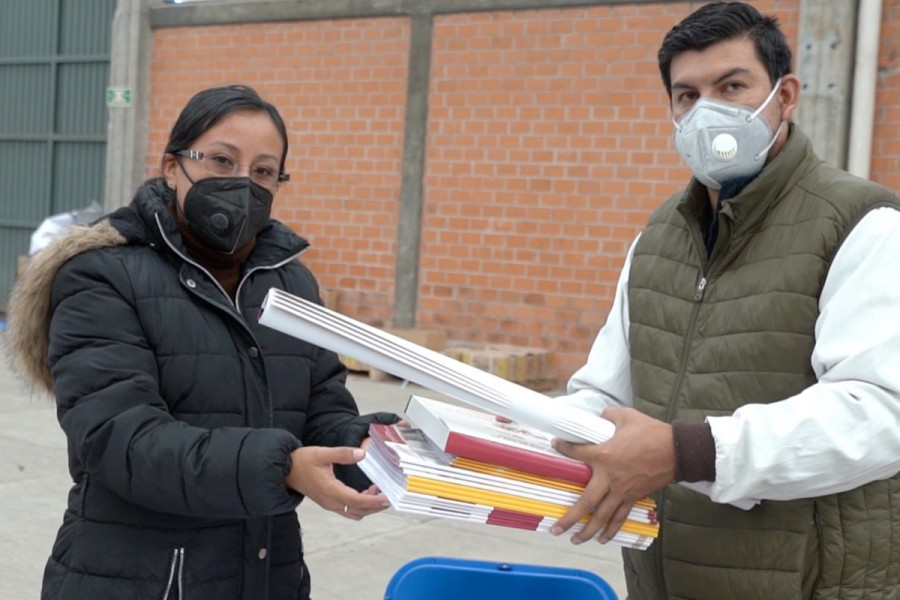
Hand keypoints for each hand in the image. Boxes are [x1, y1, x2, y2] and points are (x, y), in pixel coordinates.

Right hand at [284, 446, 390, 519]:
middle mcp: (330, 501)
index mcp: (329, 490)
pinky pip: (348, 510)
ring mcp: (329, 504)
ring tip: (379, 493)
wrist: (285, 470)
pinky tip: (366, 492)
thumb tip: (362, 453)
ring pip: (354, 512)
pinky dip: (360, 505)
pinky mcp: (328, 502)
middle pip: (358, 510)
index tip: (386, 498)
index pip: (355, 500)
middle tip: (389, 496)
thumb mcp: (321, 453)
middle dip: (375, 506)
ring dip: (368, 507)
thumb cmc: (301, 462)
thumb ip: (342, 453)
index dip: (372, 501)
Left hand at [550, 407, 674, 543]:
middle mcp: (610, 477)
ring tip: (575, 540)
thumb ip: (608, 415)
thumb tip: (599, 417)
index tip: (555, 444)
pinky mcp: (634, 497)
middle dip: (569, 518)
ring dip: (588, 530)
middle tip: (555, 529)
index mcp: (605, 455)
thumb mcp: (626, 416)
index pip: (577, 453)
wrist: (677, 450)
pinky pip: (620, 517)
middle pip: (585, 502)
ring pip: (602, 515)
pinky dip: (612, 529)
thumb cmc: (651, 432)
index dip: (564, 448)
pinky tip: (602, 539)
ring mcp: (622, 490)